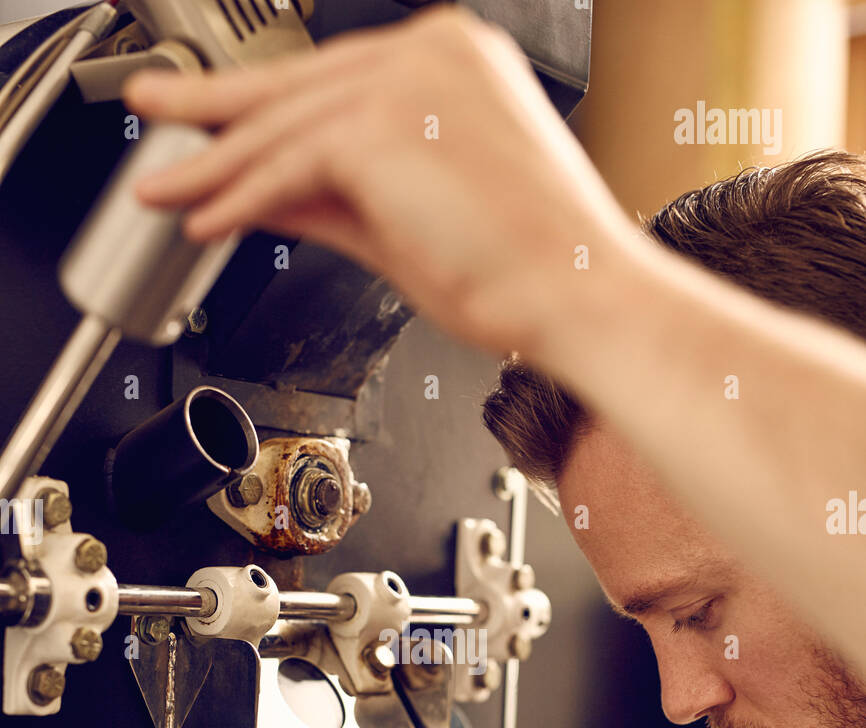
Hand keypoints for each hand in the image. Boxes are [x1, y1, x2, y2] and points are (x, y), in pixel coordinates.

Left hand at [122, 5, 627, 362]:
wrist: (580, 295)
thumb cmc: (525, 270)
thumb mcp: (407, 221)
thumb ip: (331, 197)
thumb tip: (265, 193)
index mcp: (454, 64)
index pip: (333, 84)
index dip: (264, 111)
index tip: (216, 127)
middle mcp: (433, 52)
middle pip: (296, 85)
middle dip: (213, 108)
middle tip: (154, 111)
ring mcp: (409, 80)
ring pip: (282, 123)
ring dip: (214, 165)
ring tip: (163, 189)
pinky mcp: (385, 124)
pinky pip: (288, 163)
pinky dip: (240, 197)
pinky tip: (205, 219)